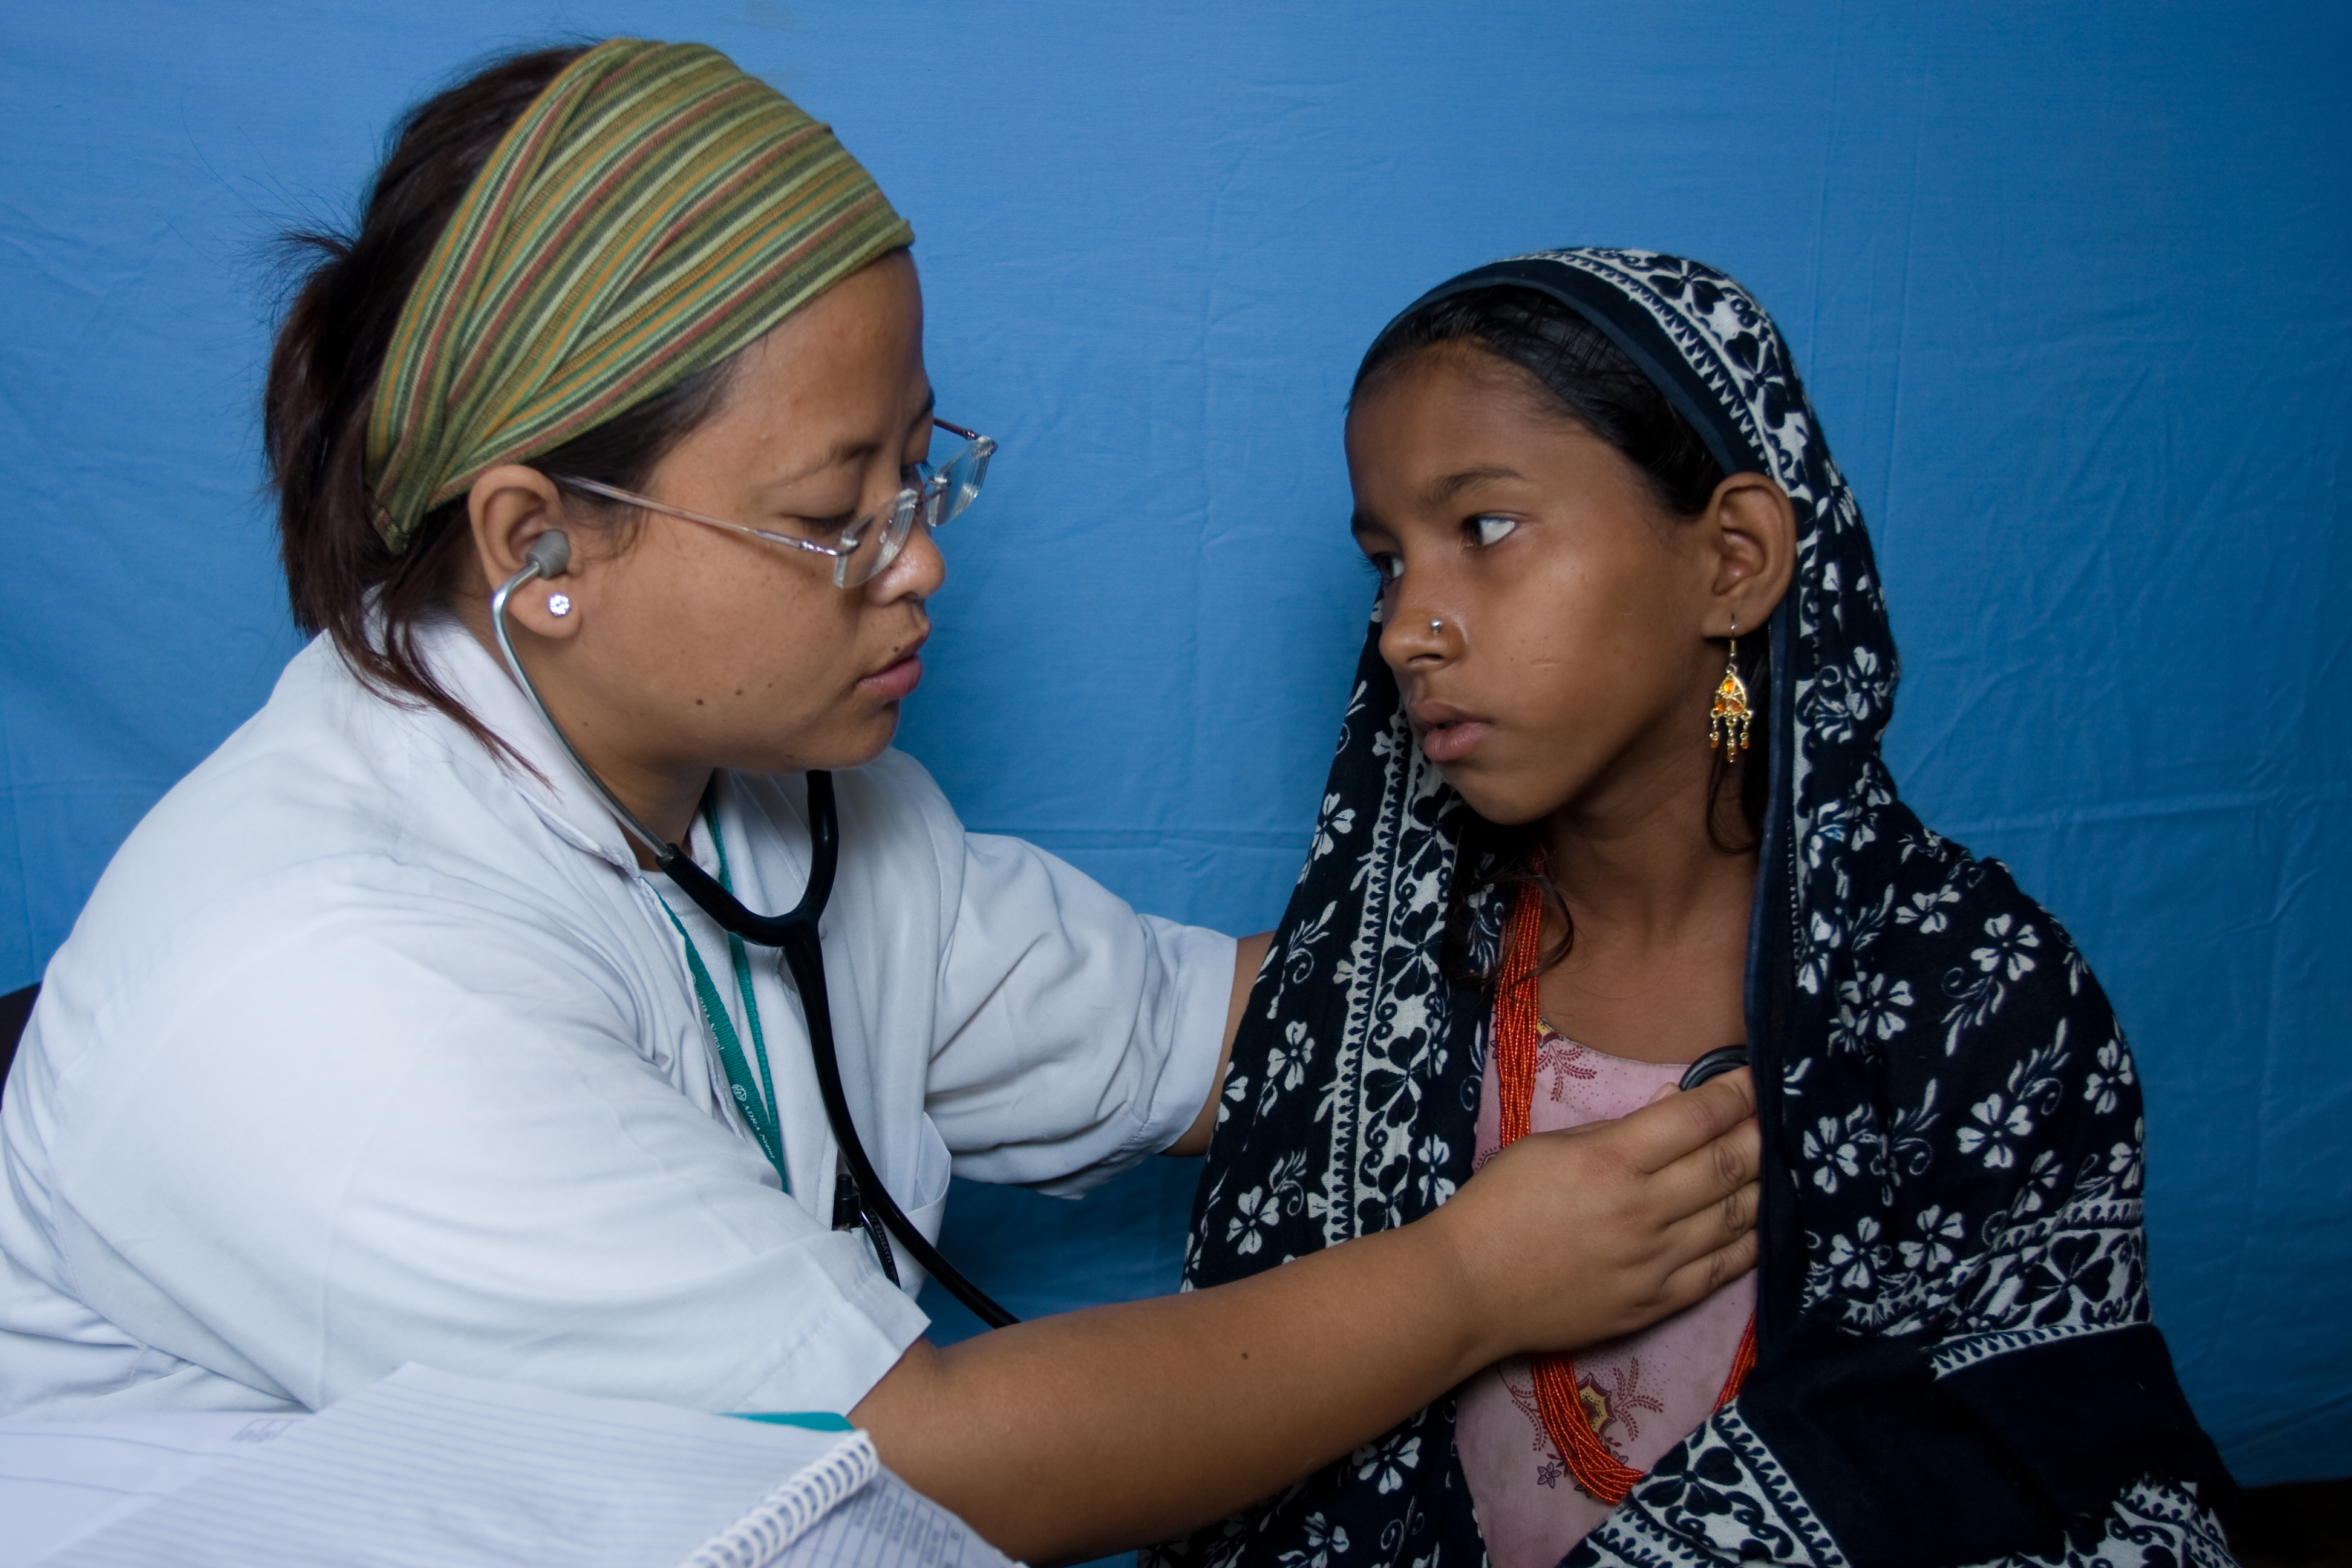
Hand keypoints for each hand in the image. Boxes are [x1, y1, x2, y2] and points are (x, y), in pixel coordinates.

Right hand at [1429, 1067, 1760, 1361]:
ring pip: (1734, 1218)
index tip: (1757, 1077)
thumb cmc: (1500, 1205)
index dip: (1735, 1092)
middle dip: (1760, 1135)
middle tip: (1782, 1118)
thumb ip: (1618, 1129)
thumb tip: (1674, 1105)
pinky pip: (1720, 1272)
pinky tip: (1760, 1224)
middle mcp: (1642, 1210)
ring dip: (1764, 1186)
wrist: (1470, 1287)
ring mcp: (1654, 1262)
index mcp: (1611, 1161)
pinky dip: (1748, 1244)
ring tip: (1779, 1166)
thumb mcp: (1550, 1147)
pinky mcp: (1656, 1304)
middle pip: (1727, 1165)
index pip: (1695, 1117)